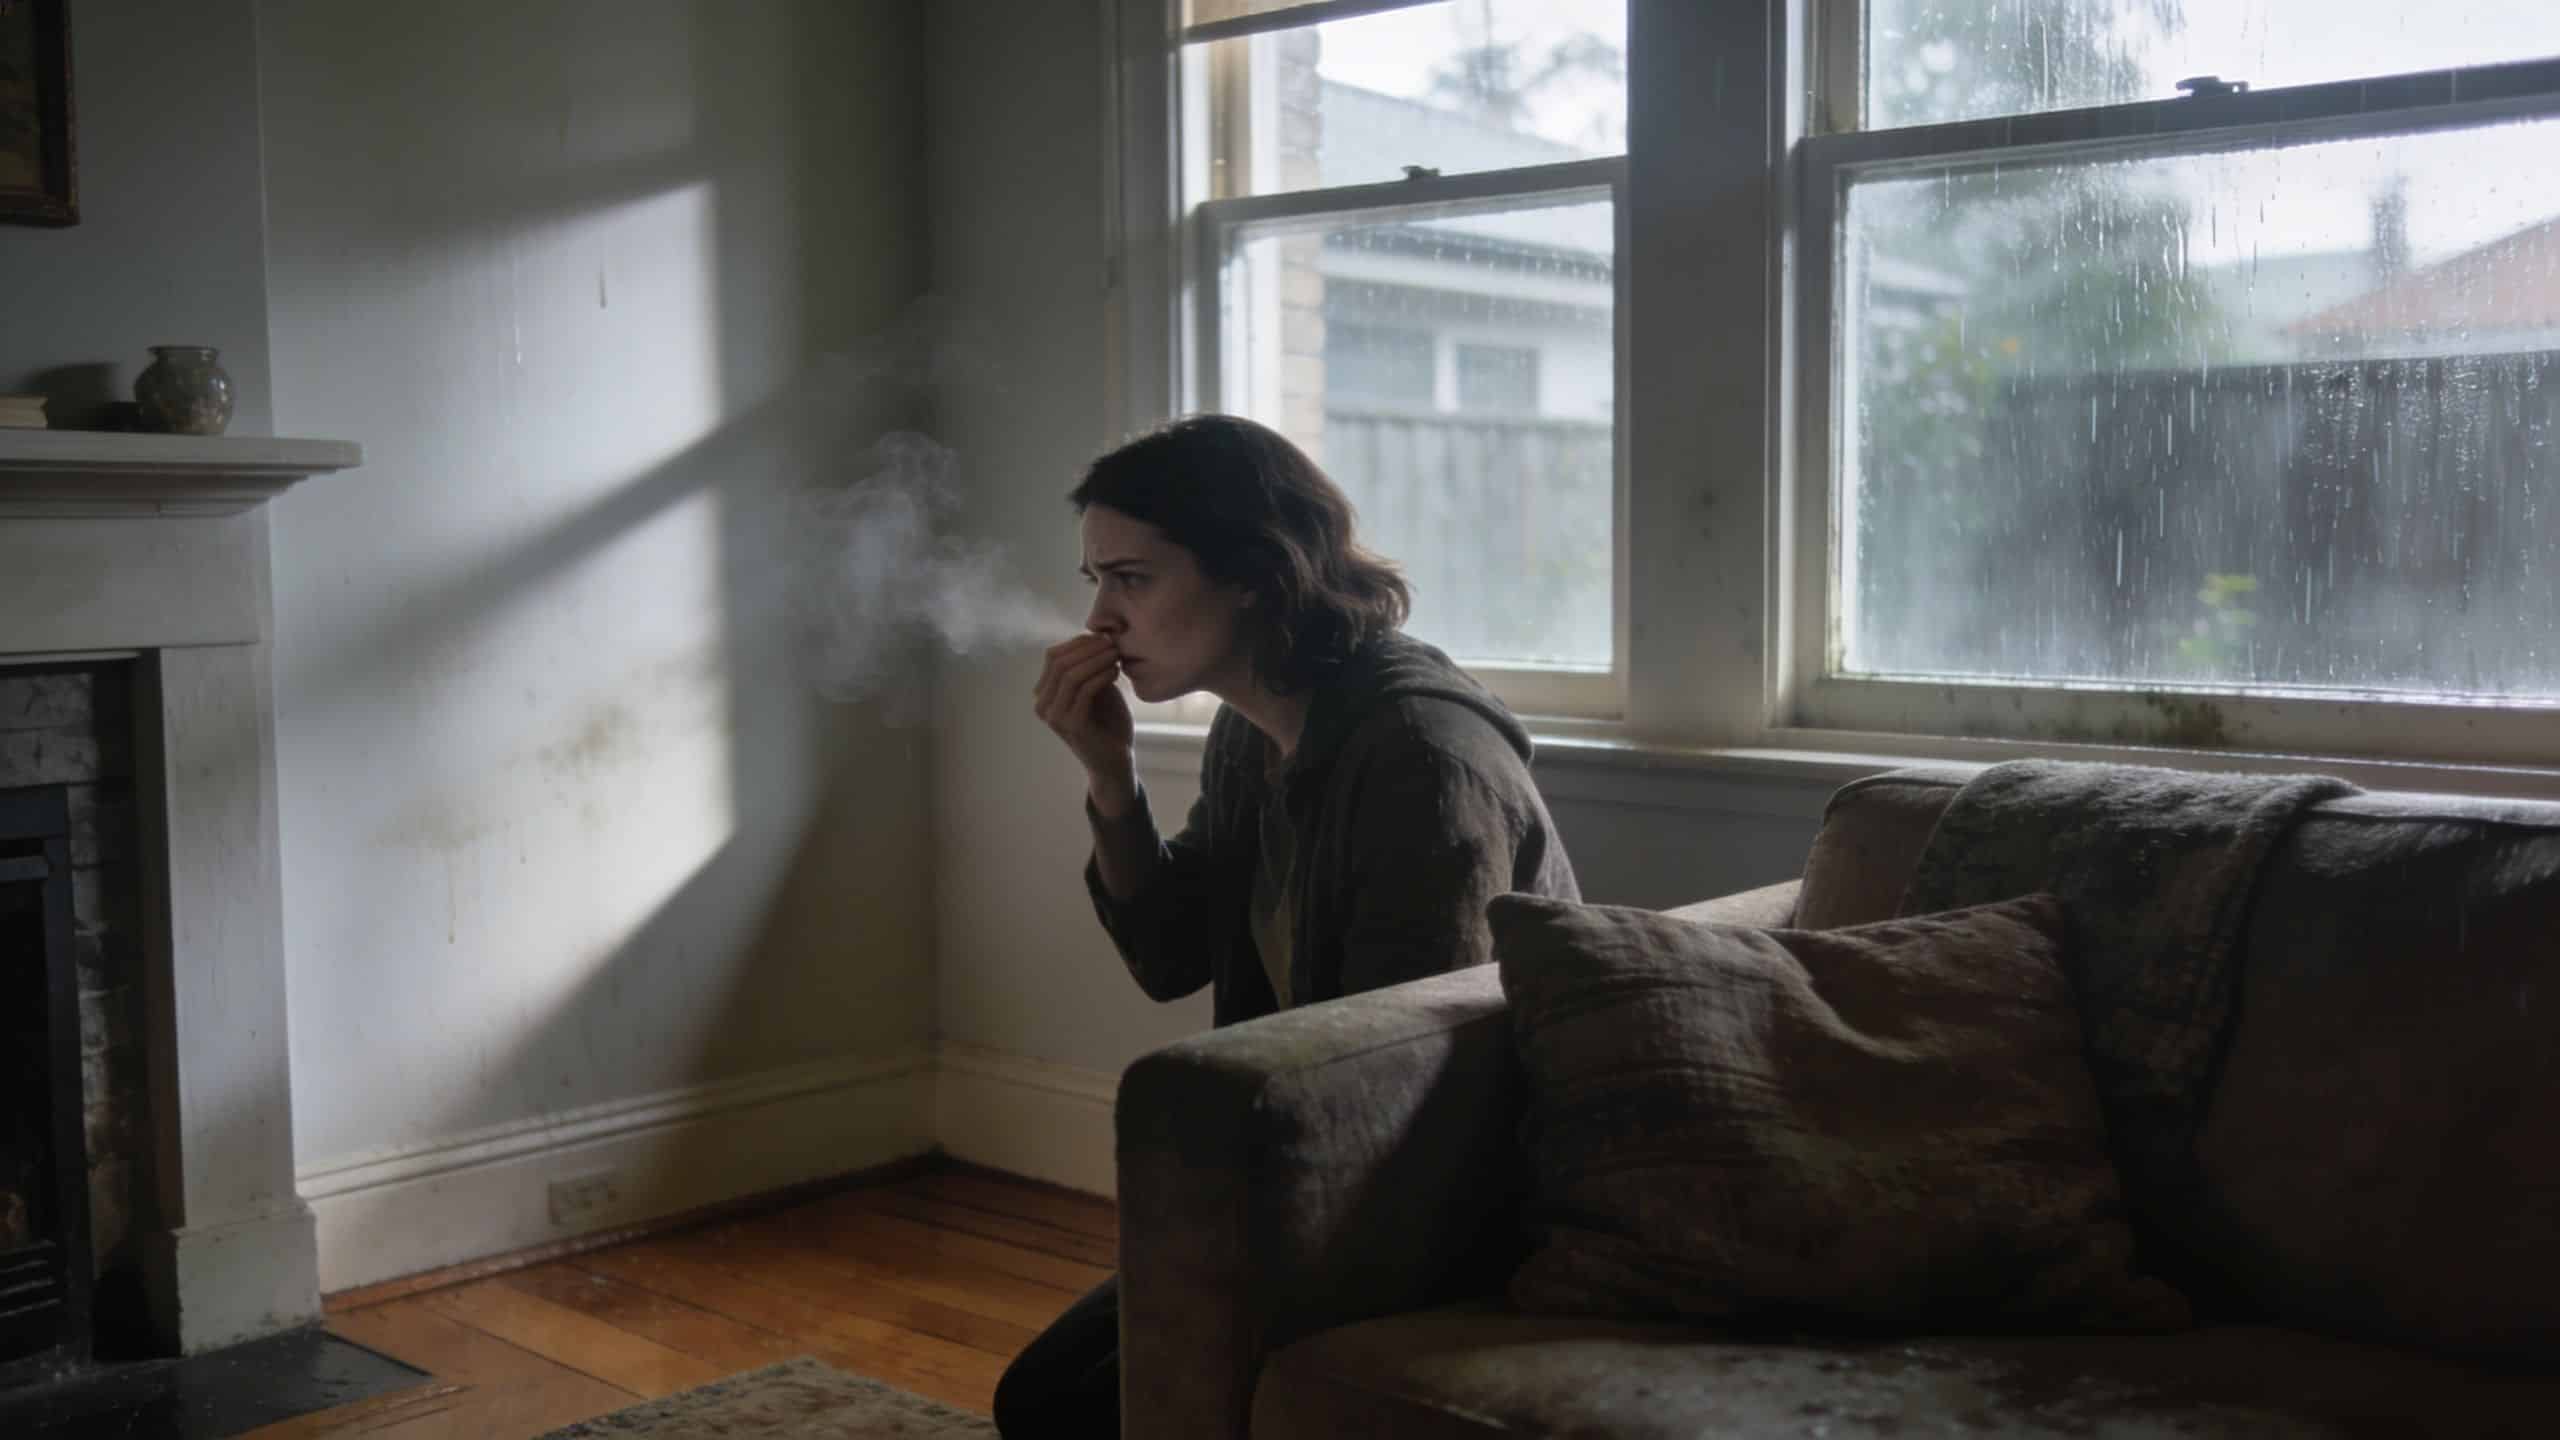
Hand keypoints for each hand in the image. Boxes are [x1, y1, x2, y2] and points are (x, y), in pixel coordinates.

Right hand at [1034, 632, 1134, 795]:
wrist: (1115, 761)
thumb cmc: (1108, 723)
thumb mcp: (1097, 688)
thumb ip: (1089, 666)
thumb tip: (1094, 635)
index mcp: (1045, 694)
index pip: (1053, 655)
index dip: (1078, 642)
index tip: (1105, 637)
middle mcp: (1043, 705)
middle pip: (1059, 662)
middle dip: (1088, 648)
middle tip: (1113, 644)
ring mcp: (1054, 716)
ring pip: (1070, 674)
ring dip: (1096, 660)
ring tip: (1117, 655)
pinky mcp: (1071, 725)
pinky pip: (1084, 690)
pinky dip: (1101, 676)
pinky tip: (1117, 672)